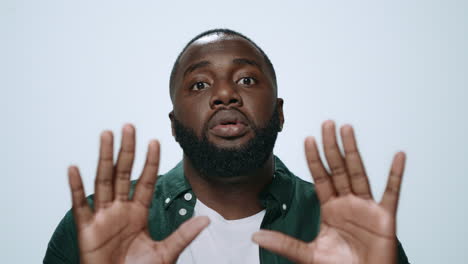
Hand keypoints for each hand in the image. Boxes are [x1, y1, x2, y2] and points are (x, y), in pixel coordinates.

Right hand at [68, 124, 208, 263]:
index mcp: (138, 213)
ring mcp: (103, 217)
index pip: (146, 181)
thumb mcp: (165, 253)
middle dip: (127, 150)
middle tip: (129, 126)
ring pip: (103, 180)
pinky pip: (80, 205)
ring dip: (104, 157)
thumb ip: (183, 235)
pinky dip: (76, 188)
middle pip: (123, 173)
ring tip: (107, 135)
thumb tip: (207, 220)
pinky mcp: (87, 229)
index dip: (150, 162)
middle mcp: (120, 209)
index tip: (155, 141)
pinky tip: (74, 168)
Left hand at [253, 120, 405, 263]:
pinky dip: (396, 175)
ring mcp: (366, 208)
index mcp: (330, 209)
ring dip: (353, 151)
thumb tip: (255, 236)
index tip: (307, 139)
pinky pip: (392, 193)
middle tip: (327, 123)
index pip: (320, 177)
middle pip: (338, 169)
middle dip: (331, 146)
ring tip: (347, 129)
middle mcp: (347, 203)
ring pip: (359, 173)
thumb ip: (284, 243)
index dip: (314, 158)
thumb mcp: (308, 255)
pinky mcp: (385, 218)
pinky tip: (398, 156)